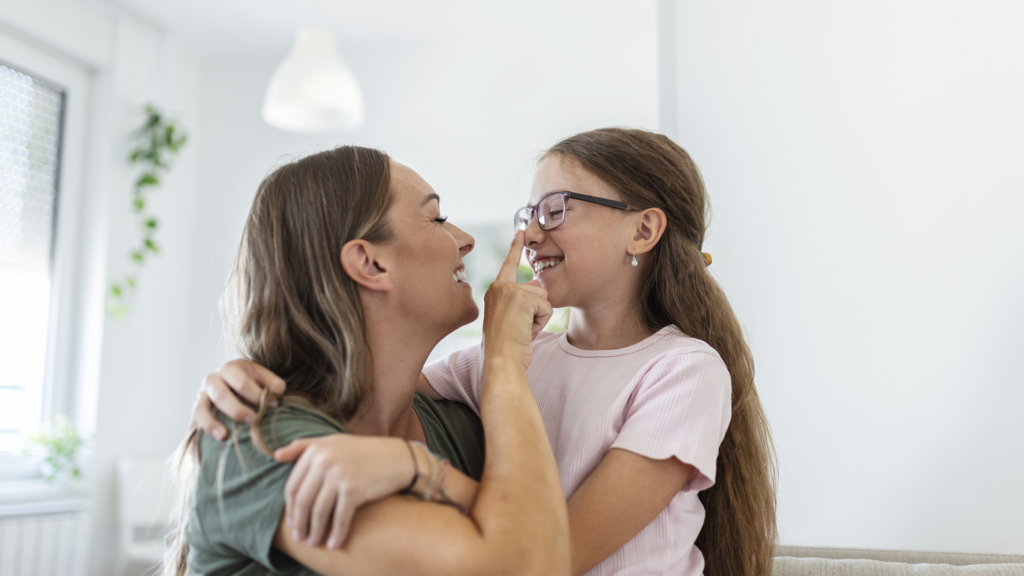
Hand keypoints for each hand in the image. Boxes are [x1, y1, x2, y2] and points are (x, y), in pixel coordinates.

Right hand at [188, 359, 285, 440]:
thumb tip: (277, 393)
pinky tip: (203, 449)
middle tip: (253, 421)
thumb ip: (272, 383)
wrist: (229, 382)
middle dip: (237, 410)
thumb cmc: (250, 381)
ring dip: (211, 423)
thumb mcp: (262, 376)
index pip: (241, 382)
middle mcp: (212, 380)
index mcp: (230, 369)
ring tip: (224, 436)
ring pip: (201, 409)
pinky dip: (198, 435)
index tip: (272, 406)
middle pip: (220, 395)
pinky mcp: (196, 412)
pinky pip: (193, 423)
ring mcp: (201, 396)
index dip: (257, 395)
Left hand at [275, 435, 414, 548]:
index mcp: (316, 450)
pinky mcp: (354, 490)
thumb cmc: (363, 452)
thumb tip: (275, 455)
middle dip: (299, 523)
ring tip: (314, 543)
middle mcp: (325, 461)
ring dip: (315, 532)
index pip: (293, 486)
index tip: (292, 522)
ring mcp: (339, 475)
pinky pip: (340, 518)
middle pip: (303, 501)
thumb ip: (304, 446)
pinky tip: (334, 544)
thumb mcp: (332, 442)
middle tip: (299, 538)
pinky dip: (336, 534)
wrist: (397, 458)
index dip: (290, 508)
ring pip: (319, 512)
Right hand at [482, 230, 552, 368]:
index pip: (509, 264)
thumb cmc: (506, 347)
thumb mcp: (511, 319)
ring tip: (522, 330)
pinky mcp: (521, 298)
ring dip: (539, 317)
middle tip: (520, 328)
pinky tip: (525, 331)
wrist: (500, 360)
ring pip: (544, 297)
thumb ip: (521, 303)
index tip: (520, 231)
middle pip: (538, 289)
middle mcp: (499, 287)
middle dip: (537, 311)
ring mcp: (509, 291)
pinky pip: (546, 307)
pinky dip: (540, 323)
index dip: (515, 247)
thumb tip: (539, 288)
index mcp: (495, 291)